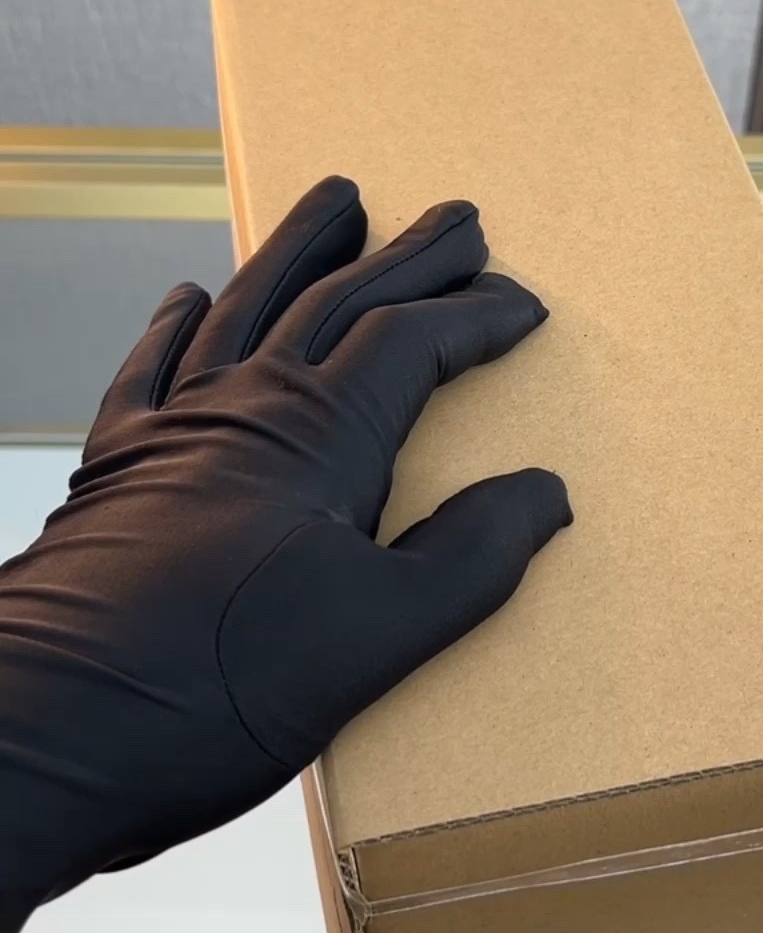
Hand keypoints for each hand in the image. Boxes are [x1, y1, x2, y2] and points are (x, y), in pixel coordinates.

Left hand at [0, 176, 570, 932]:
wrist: (46, 731)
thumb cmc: (215, 689)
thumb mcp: (379, 637)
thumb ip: (471, 556)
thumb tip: (544, 493)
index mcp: (318, 437)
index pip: (413, 341)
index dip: (476, 317)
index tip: (524, 305)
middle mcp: (244, 406)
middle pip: (339, 299)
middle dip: (408, 254)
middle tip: (459, 217)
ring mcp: (171, 428)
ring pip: (248, 305)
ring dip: (299, 249)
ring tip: (338, 201)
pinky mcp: (115, 466)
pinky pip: (151, 365)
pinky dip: (178, 323)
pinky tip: (190, 296)